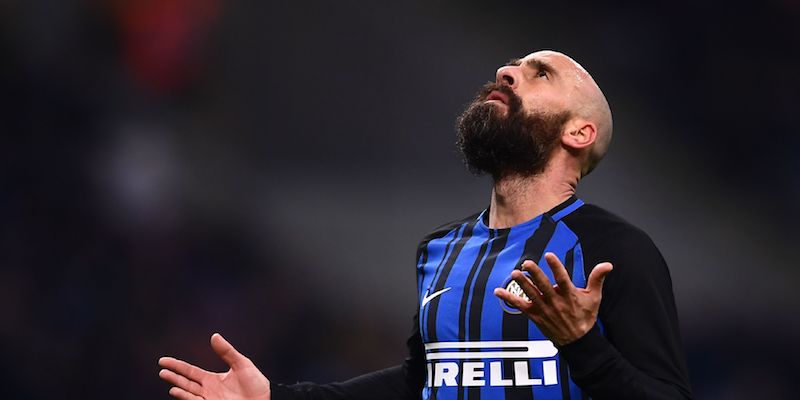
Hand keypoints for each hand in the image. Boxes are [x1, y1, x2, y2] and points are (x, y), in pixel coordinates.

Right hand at [158, 333, 270, 399]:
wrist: (266, 399)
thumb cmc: (256, 384)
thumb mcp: (242, 364)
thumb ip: (227, 352)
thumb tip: (214, 336)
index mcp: (212, 379)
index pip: (190, 371)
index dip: (177, 366)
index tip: (163, 361)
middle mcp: (208, 390)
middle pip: (185, 382)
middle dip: (173, 376)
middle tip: (161, 370)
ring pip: (188, 393)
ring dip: (178, 386)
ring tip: (168, 379)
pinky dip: (186, 397)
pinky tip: (178, 390)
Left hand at [494, 252, 612, 345]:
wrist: (578, 342)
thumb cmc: (585, 317)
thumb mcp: (595, 298)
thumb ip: (597, 279)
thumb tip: (608, 264)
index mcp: (570, 295)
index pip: (563, 278)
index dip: (556, 267)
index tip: (549, 255)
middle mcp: (556, 302)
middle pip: (544, 286)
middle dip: (535, 275)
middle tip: (527, 263)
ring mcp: (544, 309)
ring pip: (531, 295)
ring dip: (522, 284)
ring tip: (514, 274)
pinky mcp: (535, 316)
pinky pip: (519, 306)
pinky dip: (508, 299)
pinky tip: (498, 291)